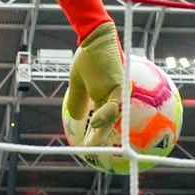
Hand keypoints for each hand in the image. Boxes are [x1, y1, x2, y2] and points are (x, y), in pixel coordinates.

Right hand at [64, 20, 127, 148]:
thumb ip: (78, 99)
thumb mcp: (77, 82)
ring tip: (93, 146)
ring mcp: (117, 93)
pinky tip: (93, 123)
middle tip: (94, 156)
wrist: (94, 39)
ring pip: (112, 117)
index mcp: (105, 98)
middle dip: (101, 141)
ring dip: (102, 132)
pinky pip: (113, 104)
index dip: (95, 135)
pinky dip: (104, 115)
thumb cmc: (87, 57)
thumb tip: (76, 117)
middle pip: (109, 123)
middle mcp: (114, 97)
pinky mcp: (118, 86)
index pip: (102, 122)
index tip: (86, 148)